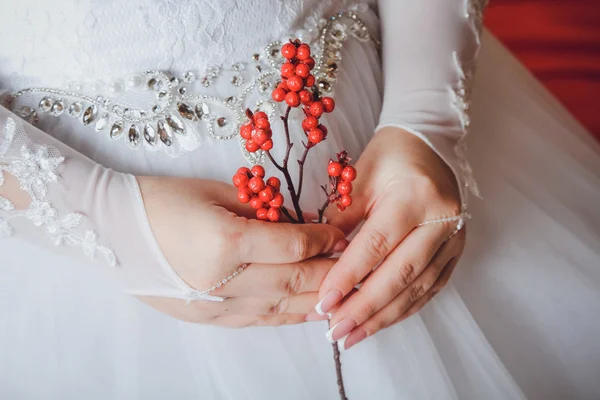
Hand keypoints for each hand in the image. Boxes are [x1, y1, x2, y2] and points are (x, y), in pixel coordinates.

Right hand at [136, 176, 346, 326]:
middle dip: (329, 272)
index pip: (294, 246)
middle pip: (294, 281)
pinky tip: (308, 312)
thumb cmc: (163, 200)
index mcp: (227, 241)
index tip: (340, 234)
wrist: (113, 229)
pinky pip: (259, 320)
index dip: (323, 240)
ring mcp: (215, 304)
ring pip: (282, 308)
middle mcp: (224, 280)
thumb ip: (263, 210)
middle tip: (354, 264)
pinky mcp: (208, 318)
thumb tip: (302, 221)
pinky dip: (288, 316)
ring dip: (316, 301)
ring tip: (342, 294)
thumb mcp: (217, 193)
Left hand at [314, 127, 465, 349]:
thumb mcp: (359, 178)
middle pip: (400, 273)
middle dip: (365, 307)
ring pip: (418, 287)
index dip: (349, 276)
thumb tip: (321, 262)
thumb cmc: (389, 157)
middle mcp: (441, 219)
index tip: (324, 302)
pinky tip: (380, 322)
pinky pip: (431, 287)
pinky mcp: (456, 250)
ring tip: (352, 336)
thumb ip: (341, 219)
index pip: (377, 245)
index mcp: (415, 195)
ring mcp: (454, 237)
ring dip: (383, 316)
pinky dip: (404, 308)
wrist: (429, 145)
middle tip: (336, 331)